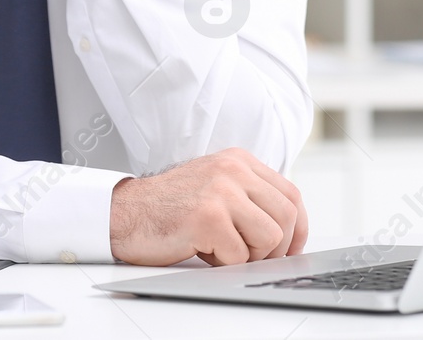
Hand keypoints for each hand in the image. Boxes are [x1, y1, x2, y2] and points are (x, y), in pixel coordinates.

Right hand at [109, 148, 308, 265]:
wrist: (125, 213)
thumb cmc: (170, 207)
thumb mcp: (215, 186)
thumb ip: (249, 195)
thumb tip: (288, 230)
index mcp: (238, 161)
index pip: (291, 194)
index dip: (297, 228)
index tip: (290, 247)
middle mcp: (232, 170)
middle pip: (286, 216)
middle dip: (277, 248)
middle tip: (253, 256)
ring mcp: (220, 191)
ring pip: (270, 237)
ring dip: (250, 255)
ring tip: (223, 249)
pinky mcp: (208, 217)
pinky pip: (240, 256)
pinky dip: (224, 263)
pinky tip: (202, 250)